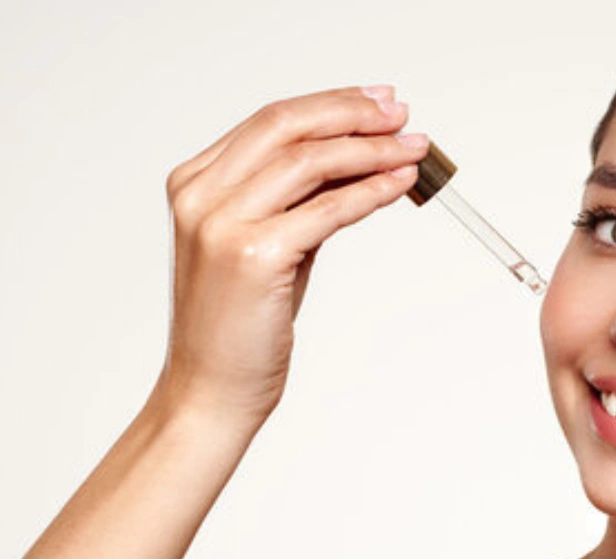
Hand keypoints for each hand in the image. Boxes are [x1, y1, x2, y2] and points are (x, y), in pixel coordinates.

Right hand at [152, 86, 428, 421]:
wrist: (211, 390)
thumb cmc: (241, 325)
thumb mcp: (270, 245)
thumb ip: (300, 201)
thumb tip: (360, 160)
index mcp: (195, 183)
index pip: (271, 121)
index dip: (331, 104)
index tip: (378, 102)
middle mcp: (201, 195)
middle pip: (288, 126)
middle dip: (353, 114)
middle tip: (401, 114)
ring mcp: (222, 224)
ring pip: (311, 161)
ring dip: (372, 149)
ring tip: (413, 148)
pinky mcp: (253, 256)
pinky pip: (328, 208)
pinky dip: (371, 191)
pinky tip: (400, 184)